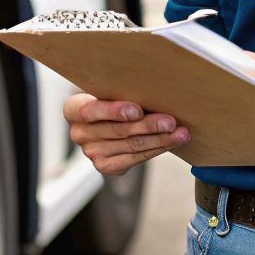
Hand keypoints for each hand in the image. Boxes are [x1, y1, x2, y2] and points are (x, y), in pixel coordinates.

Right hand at [63, 93, 189, 175]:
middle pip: (118, 130)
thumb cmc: (113, 97)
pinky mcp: (105, 166)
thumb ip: (122, 90)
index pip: (91, 110)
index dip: (115, 111)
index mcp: (73, 109)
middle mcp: (78, 133)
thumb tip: (154, 88)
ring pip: (131, 145)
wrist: (109, 119)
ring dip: (160, 139)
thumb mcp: (111, 89)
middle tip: (171, 121)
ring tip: (181, 133)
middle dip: (148, 126)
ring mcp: (91, 153)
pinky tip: (172, 142)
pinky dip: (156, 149)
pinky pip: (135, 159)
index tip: (138, 110)